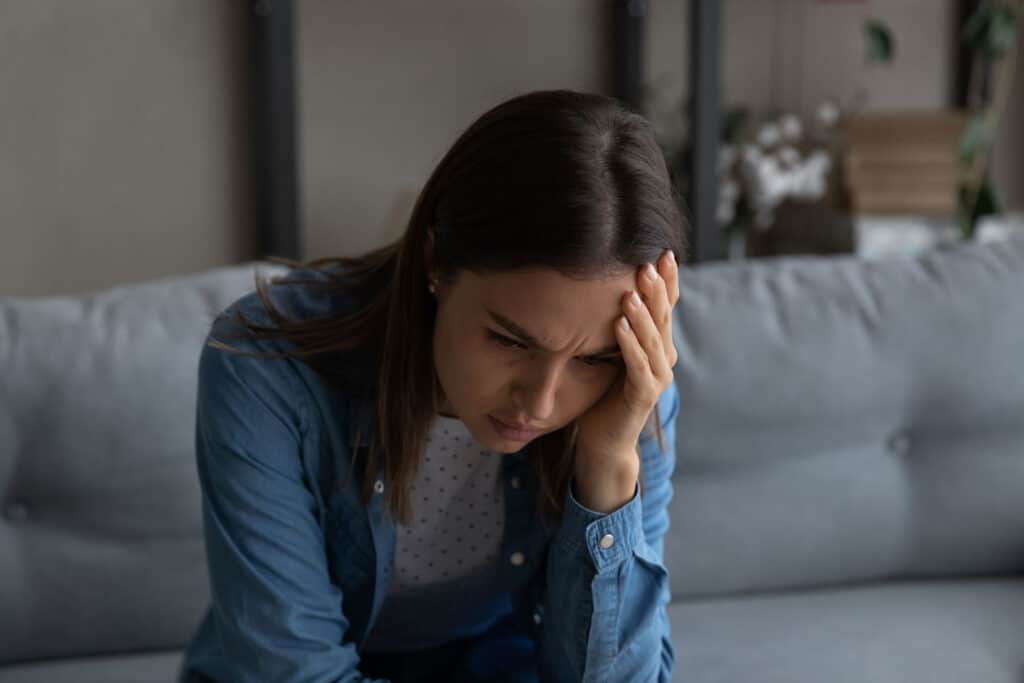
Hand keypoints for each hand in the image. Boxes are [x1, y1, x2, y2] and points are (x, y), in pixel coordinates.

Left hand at [573, 249, 678, 510]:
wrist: (603, 440)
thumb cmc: (603, 394)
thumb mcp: (611, 354)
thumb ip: (618, 329)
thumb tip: (609, 290)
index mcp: (657, 346)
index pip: (665, 307)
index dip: (667, 282)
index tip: (664, 253)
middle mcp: (663, 359)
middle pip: (663, 318)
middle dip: (656, 290)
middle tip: (648, 264)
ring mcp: (656, 378)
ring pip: (652, 340)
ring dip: (641, 315)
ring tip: (631, 291)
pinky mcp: (642, 396)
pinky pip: (637, 366)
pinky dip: (629, 345)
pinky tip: (619, 325)